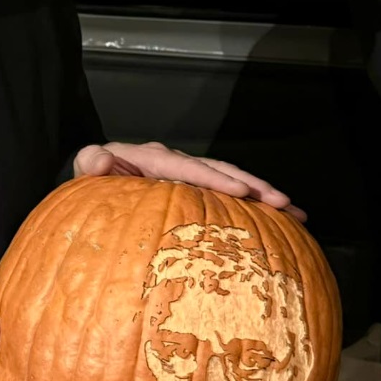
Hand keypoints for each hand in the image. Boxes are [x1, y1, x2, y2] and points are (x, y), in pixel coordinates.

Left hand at [72, 140, 306, 222]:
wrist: (97, 188)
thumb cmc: (92, 183)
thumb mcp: (87, 172)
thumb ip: (90, 164)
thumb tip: (102, 157)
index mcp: (150, 158)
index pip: (185, 166)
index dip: (215, 177)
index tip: (242, 189)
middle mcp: (174, 161)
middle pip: (218, 171)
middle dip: (253, 185)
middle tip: (283, 202)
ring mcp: (186, 174)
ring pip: (230, 180)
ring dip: (263, 195)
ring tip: (293, 211)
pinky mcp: (195, 189)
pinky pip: (226, 195)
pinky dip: (253, 206)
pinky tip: (281, 223)